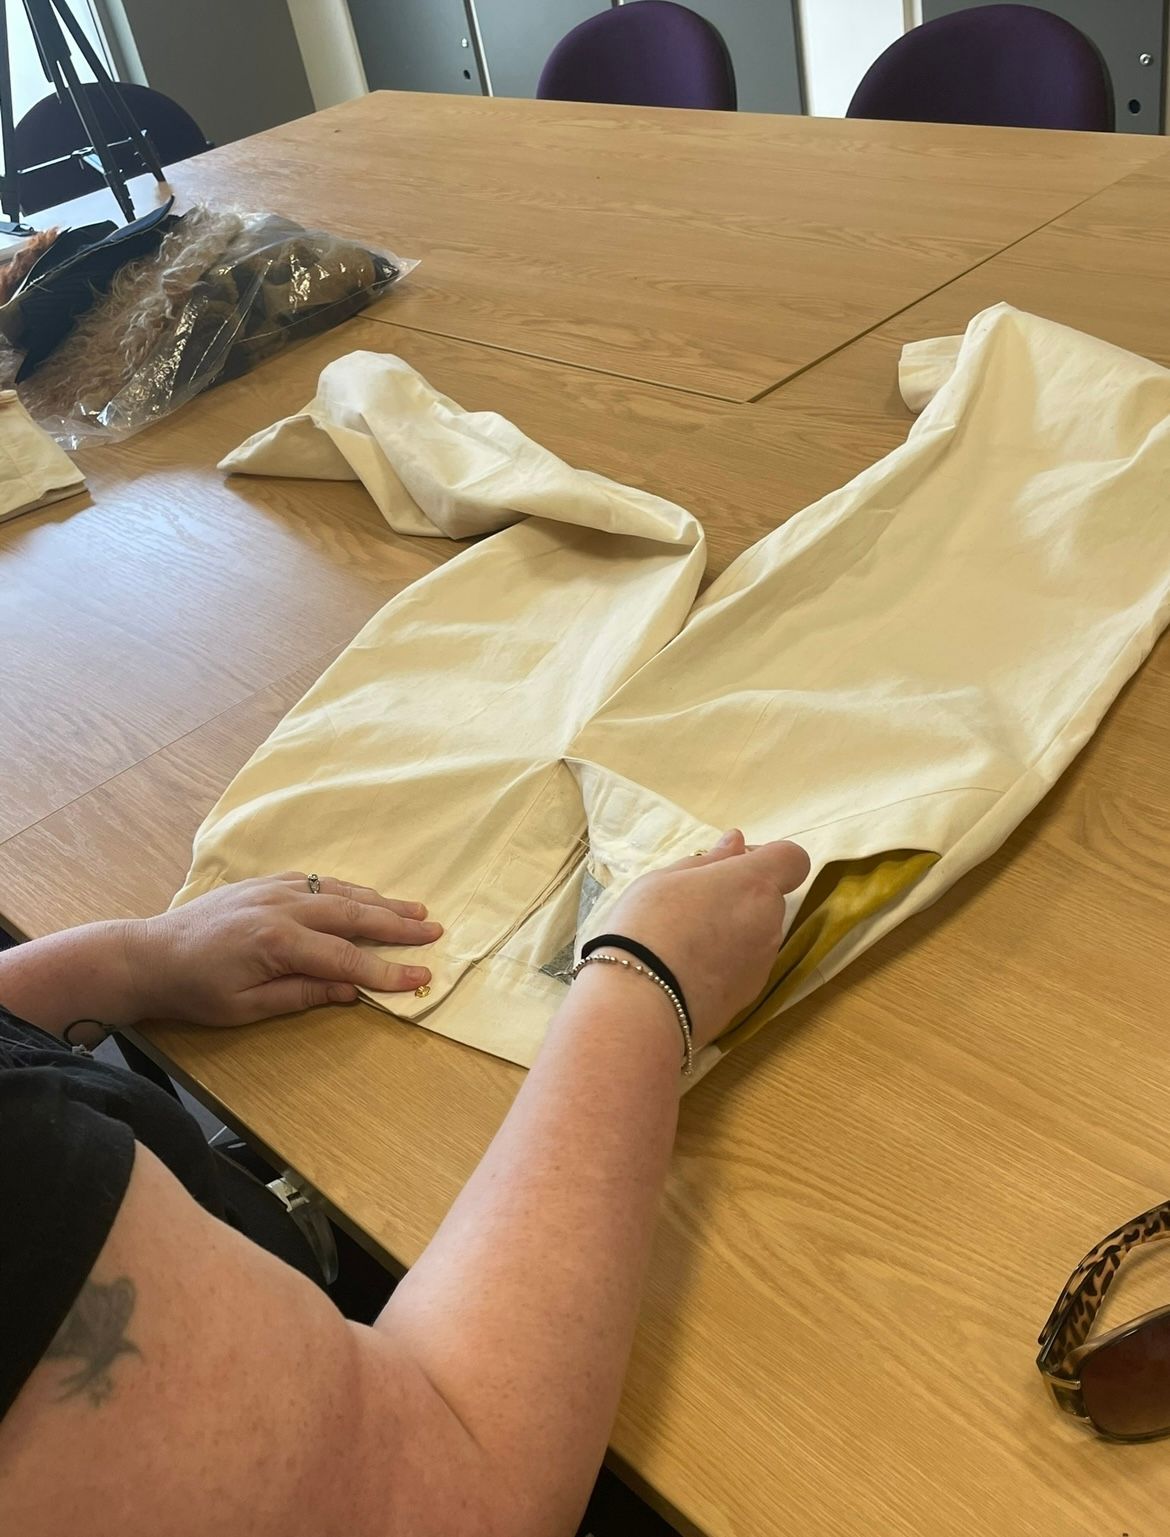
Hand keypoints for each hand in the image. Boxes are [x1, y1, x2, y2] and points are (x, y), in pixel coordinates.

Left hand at [124, 872, 442, 1025]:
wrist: (149, 955)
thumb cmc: (195, 990)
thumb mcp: (246, 1007)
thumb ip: (301, 994)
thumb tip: (350, 990)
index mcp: (277, 941)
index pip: (346, 957)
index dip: (387, 969)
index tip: (420, 976)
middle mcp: (282, 907)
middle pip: (353, 914)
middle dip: (397, 924)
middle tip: (434, 931)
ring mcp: (274, 889)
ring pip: (338, 892)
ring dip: (379, 901)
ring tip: (415, 910)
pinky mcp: (265, 883)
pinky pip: (317, 882)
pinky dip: (347, 889)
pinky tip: (364, 896)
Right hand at [599, 830, 809, 1050]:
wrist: (641, 1003)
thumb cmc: (647, 926)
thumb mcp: (666, 879)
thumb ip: (710, 860)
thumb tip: (737, 843)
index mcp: (753, 884)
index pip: (792, 859)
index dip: (767, 857)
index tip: (732, 864)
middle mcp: (770, 922)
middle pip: (768, 898)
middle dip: (740, 896)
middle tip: (693, 905)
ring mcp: (764, 962)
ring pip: (757, 933)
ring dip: (734, 930)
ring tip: (686, 942)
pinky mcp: (751, 994)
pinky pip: (746, 964)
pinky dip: (728, 961)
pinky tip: (690, 970)